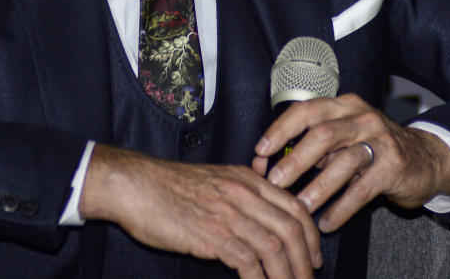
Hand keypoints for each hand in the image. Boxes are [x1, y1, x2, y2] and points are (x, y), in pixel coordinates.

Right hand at [80, 144, 322, 278]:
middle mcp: (243, 193)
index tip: (313, 258)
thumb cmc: (168, 187)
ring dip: (287, 275)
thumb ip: (240, 196)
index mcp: (247, 180)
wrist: (135, 185)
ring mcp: (229, 213)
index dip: (310, 236)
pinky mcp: (212, 234)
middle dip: (305, 261)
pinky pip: (248, 262)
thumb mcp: (214, 181)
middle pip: (291, 229)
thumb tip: (260, 221)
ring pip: (274, 248)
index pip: (294, 207)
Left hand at [250, 94, 449, 233]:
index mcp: (343, 106)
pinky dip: (342, 207)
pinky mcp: (395, 166)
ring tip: (301, 206)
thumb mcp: (343, 139)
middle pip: (323, 134)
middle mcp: (362, 118)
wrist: (426, 158)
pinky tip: (328, 222)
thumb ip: (313, 147)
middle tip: (275, 181)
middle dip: (296, 160)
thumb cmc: (373, 148)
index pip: (306, 111)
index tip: (261, 150)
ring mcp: (381, 140)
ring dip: (319, 187)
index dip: (281, 129)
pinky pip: (363, 189)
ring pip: (344, 162)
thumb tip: (271, 164)